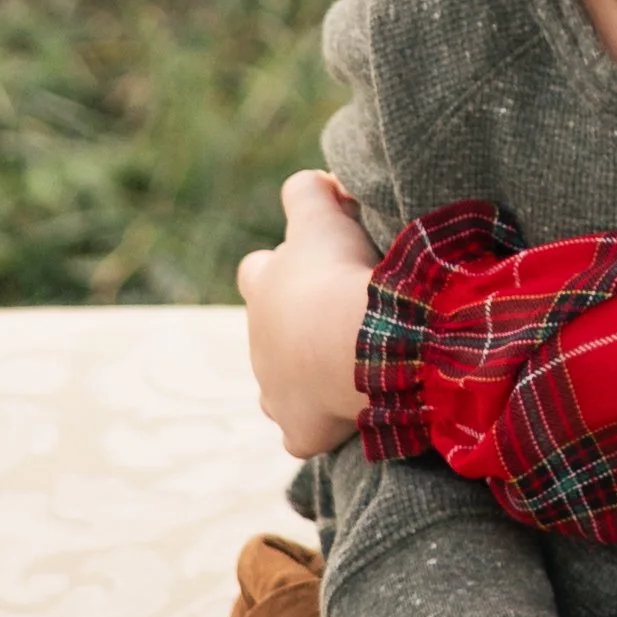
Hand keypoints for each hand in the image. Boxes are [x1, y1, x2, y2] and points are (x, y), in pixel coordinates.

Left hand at [238, 170, 377, 454]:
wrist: (357, 342)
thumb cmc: (341, 276)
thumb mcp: (323, 218)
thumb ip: (311, 191)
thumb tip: (319, 181)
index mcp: (263, 288)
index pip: (258, 271)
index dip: (283, 269)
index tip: (319, 270)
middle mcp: (259, 342)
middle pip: (268, 333)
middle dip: (292, 329)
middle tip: (335, 322)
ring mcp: (274, 391)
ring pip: (278, 388)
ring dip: (304, 380)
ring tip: (344, 372)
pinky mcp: (299, 429)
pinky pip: (302, 435)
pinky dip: (319, 428)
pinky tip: (344, 420)